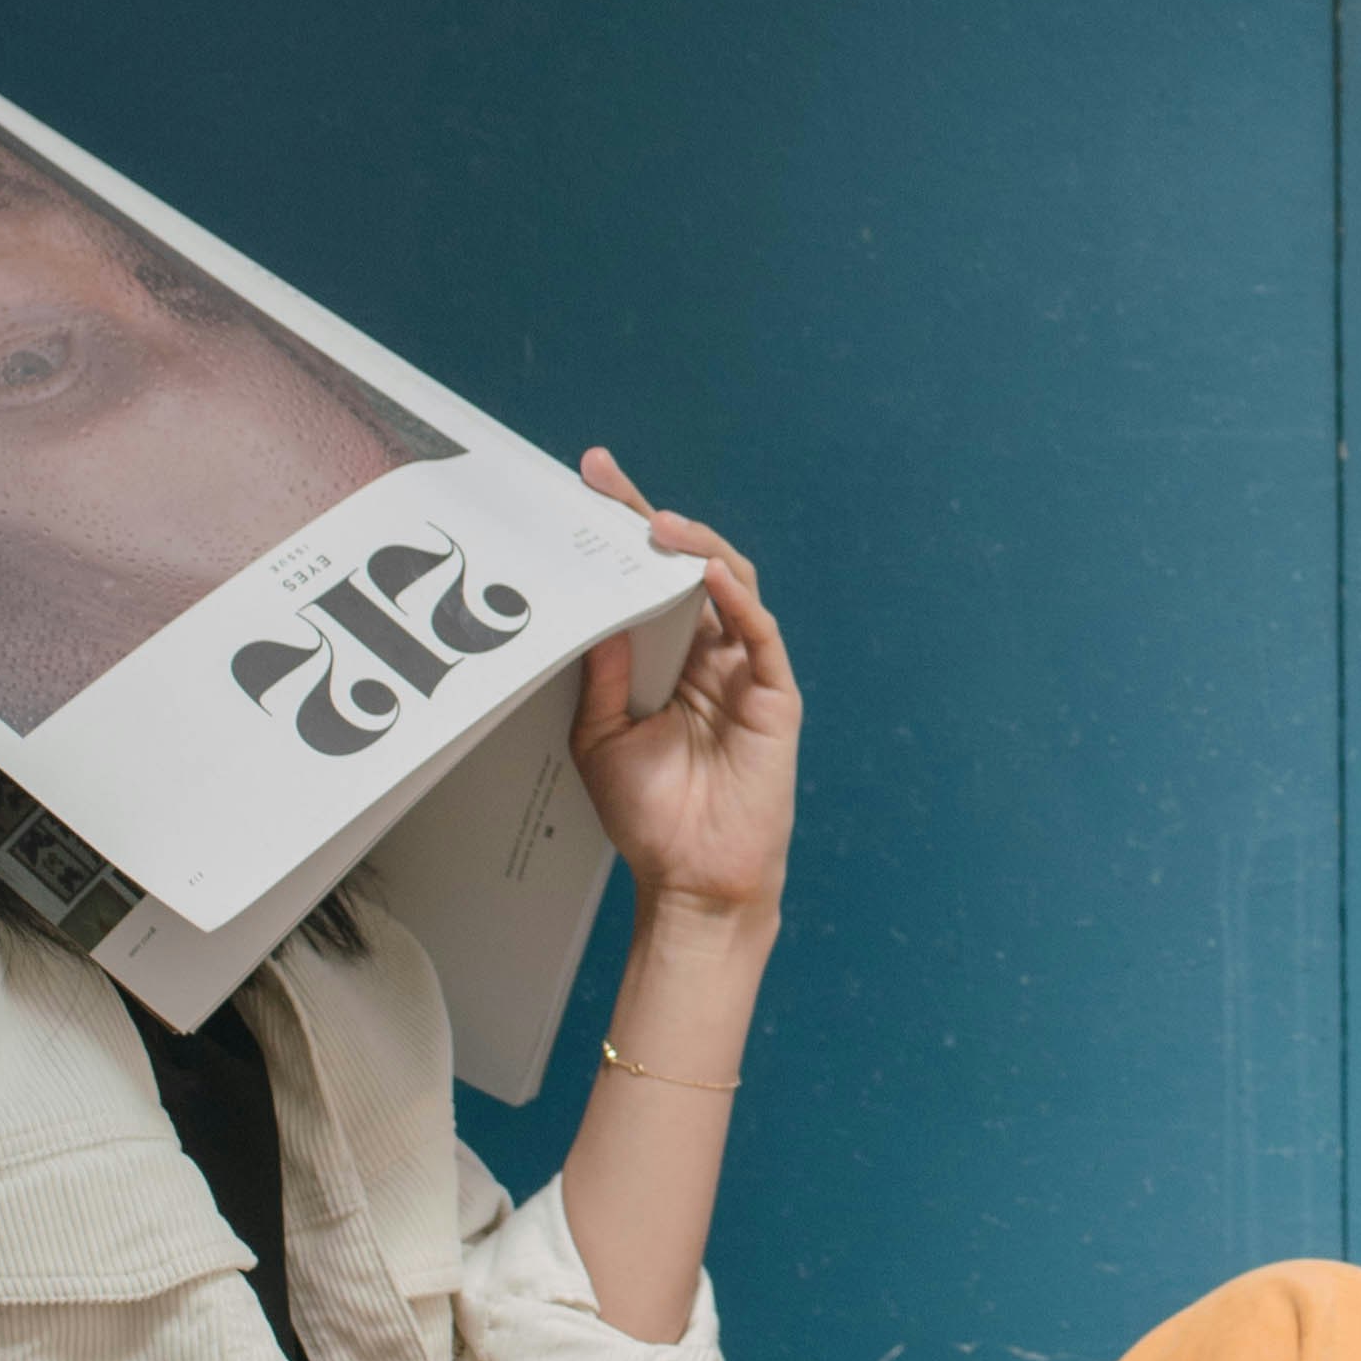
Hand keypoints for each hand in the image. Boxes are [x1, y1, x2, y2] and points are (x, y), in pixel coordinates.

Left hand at [572, 456, 800, 933]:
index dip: (622, 531)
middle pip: (685, 566)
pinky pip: (759, 631)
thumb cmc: (650, 818)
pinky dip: (735, 596)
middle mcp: (709, 655)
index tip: (586, 481)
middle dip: (649, 519)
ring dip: (694, 546)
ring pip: (729, 583)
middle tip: (606, 480)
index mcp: (669, 660)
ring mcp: (745, 670)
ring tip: (655, 524)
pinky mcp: (774, 694)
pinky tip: (707, 572)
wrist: (692, 880)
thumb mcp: (600, 739)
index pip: (647, 580)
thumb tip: (596, 617)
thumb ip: (598, 678)